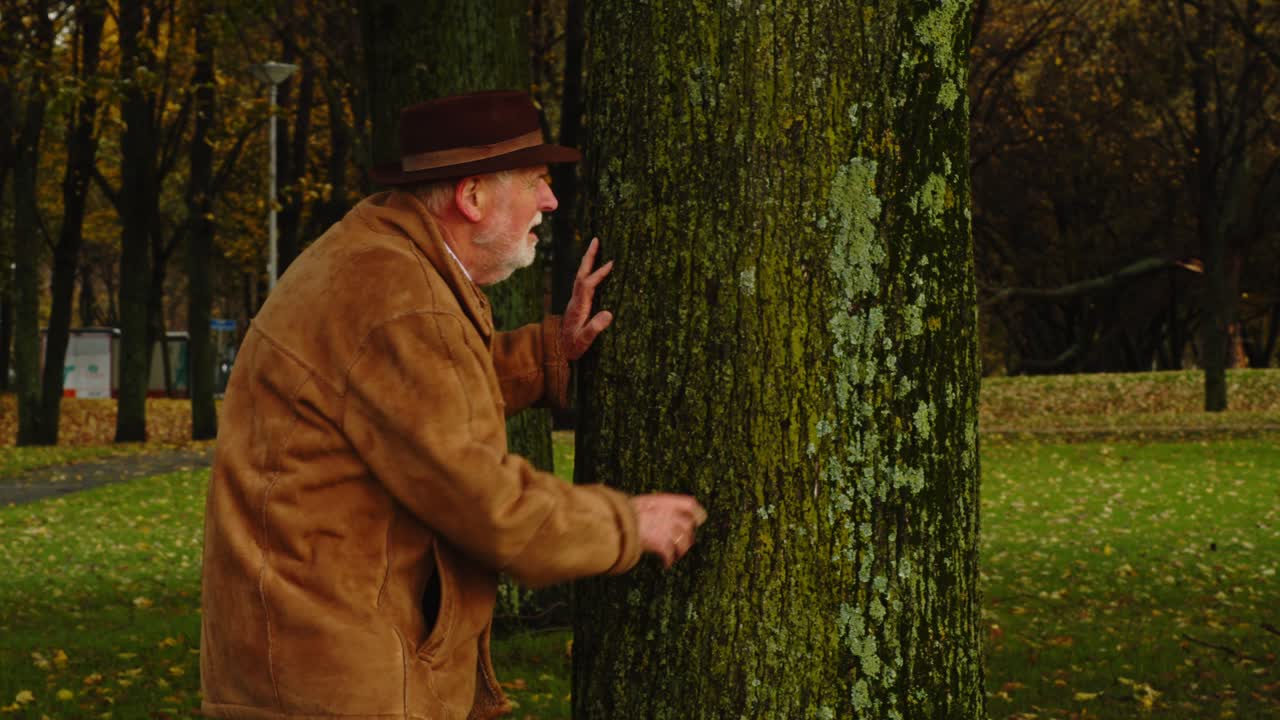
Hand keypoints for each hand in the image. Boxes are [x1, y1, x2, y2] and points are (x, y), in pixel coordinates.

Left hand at [561, 237, 613, 360]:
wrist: (556, 351)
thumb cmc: (571, 348)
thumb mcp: (583, 341)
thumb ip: (594, 328)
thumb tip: (608, 314)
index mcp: (578, 307)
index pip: (587, 285)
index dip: (598, 274)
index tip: (611, 263)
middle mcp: (575, 300)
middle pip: (581, 274)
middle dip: (589, 257)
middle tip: (596, 240)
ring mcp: (575, 301)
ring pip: (581, 276)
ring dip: (588, 262)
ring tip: (596, 248)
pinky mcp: (577, 304)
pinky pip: (583, 283)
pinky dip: (588, 272)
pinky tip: (594, 269)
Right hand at [629, 493, 707, 567]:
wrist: (618, 522)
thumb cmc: (625, 511)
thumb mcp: (642, 502)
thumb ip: (655, 507)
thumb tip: (656, 512)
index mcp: (666, 502)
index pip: (691, 504)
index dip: (697, 512)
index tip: (698, 519)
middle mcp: (670, 515)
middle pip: (689, 526)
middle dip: (688, 535)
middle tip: (684, 542)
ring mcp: (667, 530)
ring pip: (684, 543)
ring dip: (681, 551)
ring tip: (676, 555)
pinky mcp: (662, 545)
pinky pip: (670, 556)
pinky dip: (669, 561)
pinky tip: (666, 565)